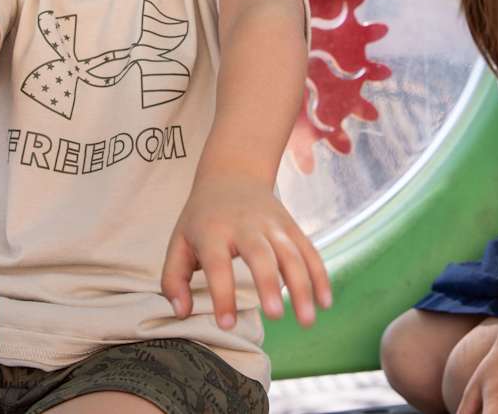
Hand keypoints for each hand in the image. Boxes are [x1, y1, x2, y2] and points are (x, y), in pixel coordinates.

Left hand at [160, 174, 330, 329]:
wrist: (233, 174)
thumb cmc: (202, 217)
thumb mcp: (179, 241)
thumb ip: (173, 279)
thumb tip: (182, 312)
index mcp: (213, 231)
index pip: (217, 264)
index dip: (222, 294)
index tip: (226, 324)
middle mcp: (245, 226)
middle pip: (260, 254)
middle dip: (269, 283)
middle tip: (274, 315)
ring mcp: (273, 225)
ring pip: (291, 254)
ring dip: (302, 286)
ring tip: (306, 321)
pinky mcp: (291, 227)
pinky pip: (309, 251)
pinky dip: (320, 275)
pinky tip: (324, 303)